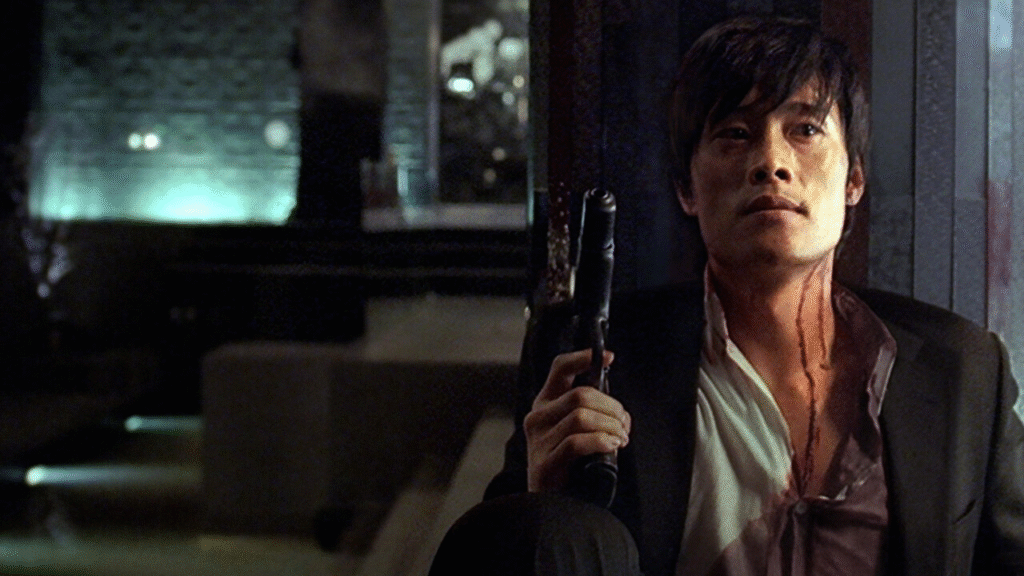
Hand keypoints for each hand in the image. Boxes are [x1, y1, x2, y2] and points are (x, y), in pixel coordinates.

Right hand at [524, 349, 630, 492]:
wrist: (552, 506)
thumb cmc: (570, 466)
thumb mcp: (577, 431)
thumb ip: (593, 413)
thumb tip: (620, 411)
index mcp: (545, 404)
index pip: (559, 368)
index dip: (584, 358)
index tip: (609, 358)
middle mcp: (537, 418)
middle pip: (581, 394)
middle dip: (612, 407)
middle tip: (624, 424)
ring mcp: (539, 441)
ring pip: (582, 416)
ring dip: (610, 425)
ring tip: (620, 438)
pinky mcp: (545, 463)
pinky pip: (578, 442)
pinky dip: (601, 441)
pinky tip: (612, 446)